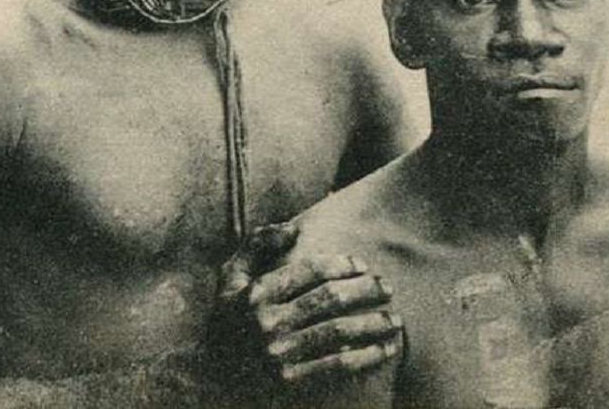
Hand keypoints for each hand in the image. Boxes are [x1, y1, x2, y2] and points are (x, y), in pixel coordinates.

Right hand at [213, 223, 402, 385]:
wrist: (213, 374)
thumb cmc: (230, 316)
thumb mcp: (230, 275)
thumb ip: (258, 244)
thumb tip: (294, 228)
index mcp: (253, 292)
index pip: (308, 270)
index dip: (341, 264)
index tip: (361, 265)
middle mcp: (264, 322)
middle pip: (329, 298)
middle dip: (365, 290)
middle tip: (387, 287)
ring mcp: (277, 353)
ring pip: (339, 331)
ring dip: (374, 323)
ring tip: (395, 320)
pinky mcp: (289, 380)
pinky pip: (338, 365)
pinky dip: (367, 355)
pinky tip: (386, 348)